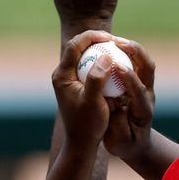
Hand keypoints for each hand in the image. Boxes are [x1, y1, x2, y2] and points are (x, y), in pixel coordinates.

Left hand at [52, 30, 114, 145]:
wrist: (81, 143)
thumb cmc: (87, 125)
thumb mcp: (94, 102)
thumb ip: (97, 79)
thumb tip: (106, 56)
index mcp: (62, 76)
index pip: (73, 45)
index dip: (91, 36)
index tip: (110, 38)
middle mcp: (63, 74)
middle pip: (77, 47)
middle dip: (95, 40)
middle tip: (115, 41)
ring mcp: (69, 79)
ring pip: (83, 55)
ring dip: (99, 50)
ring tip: (116, 49)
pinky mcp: (77, 85)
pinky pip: (88, 66)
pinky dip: (100, 62)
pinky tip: (115, 64)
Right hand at [103, 39, 155, 165]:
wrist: (136, 144)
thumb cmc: (126, 145)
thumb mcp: (120, 142)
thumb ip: (118, 125)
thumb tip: (115, 107)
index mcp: (143, 110)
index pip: (139, 90)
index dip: (129, 78)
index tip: (115, 67)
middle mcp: (147, 95)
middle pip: (148, 68)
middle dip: (135, 52)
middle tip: (117, 42)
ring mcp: (145, 87)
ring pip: (144, 61)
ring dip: (131, 48)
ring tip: (112, 39)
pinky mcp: (139, 83)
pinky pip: (135, 62)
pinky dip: (125, 52)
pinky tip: (108, 46)